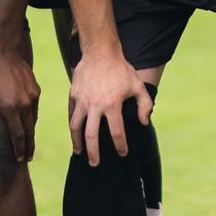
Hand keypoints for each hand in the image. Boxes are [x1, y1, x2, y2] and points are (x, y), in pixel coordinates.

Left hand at [0, 34, 40, 161]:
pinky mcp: (35, 88)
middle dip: (28, 146)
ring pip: (34, 119)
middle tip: (28, 158)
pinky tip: (28, 120)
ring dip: (31, 132)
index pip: (18, 136)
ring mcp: (32, 95)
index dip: (19, 149)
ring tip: (28, 141)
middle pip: (29, 131)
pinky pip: (35, 107)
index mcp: (10, 109)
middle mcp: (25, 104)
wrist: (2, 49)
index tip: (20, 159)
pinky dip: (32, 116)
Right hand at [67, 44, 150, 164]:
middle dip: (93, 153)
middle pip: (92, 136)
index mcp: (112, 104)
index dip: (120, 146)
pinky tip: (75, 133)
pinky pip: (71, 114)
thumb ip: (145, 105)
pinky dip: (73, 126)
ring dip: (77, 142)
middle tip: (95, 164)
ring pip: (76, 127)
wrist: (100, 52)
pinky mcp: (73, 95)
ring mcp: (82, 100)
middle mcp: (95, 105)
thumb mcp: (138, 86)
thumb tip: (144, 123)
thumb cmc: (121, 69)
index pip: (116, 133)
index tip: (122, 154)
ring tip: (79, 153)